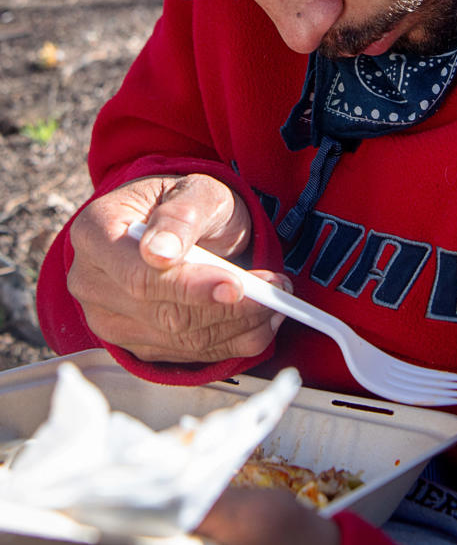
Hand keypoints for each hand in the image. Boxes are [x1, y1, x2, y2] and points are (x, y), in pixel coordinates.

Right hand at [67, 174, 287, 363]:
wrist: (178, 224)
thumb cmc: (182, 201)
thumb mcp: (191, 190)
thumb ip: (180, 215)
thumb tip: (159, 252)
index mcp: (96, 233)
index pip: (138, 275)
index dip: (189, 286)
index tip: (236, 285)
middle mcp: (93, 282)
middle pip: (163, 313)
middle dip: (228, 307)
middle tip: (275, 288)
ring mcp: (110, 320)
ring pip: (181, 339)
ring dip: (238, 324)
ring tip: (275, 299)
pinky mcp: (137, 345)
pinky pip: (191, 354)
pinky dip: (233, 339)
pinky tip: (260, 319)